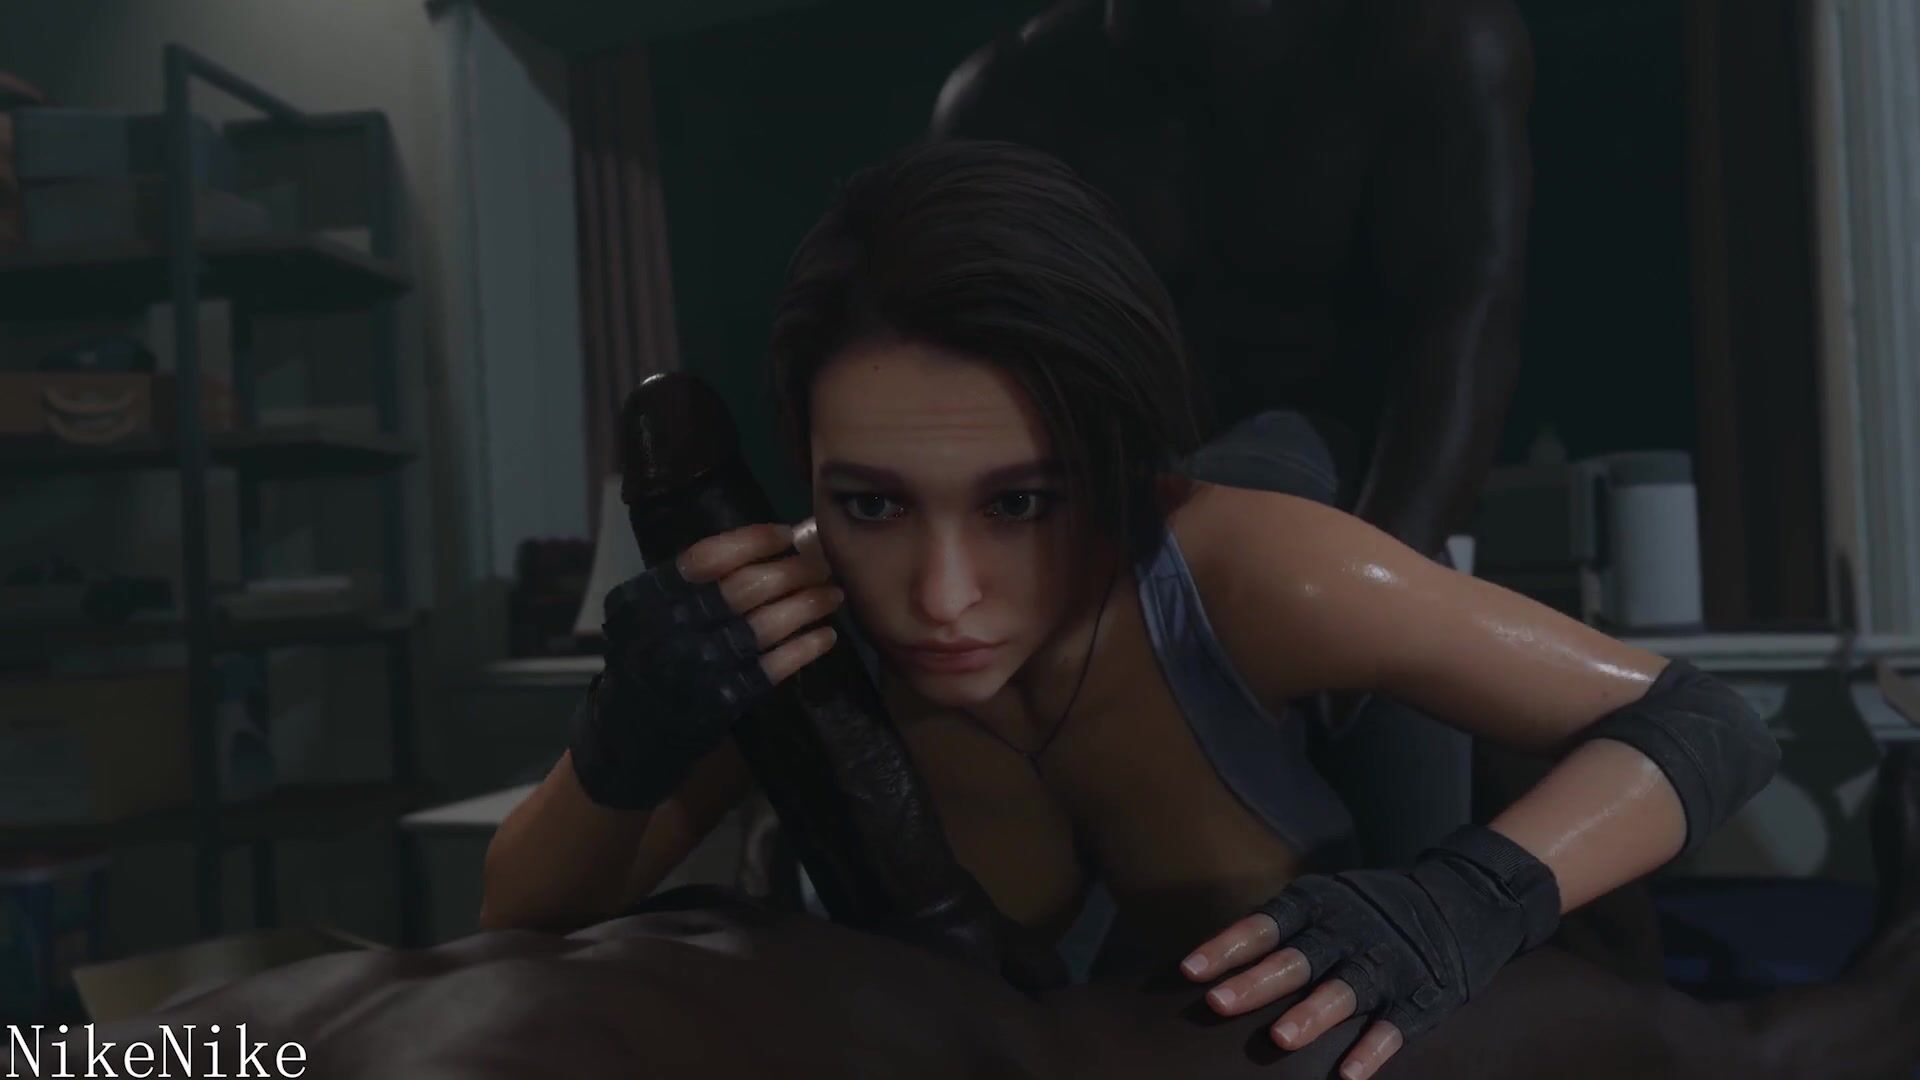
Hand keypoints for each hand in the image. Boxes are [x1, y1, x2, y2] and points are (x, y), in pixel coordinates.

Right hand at [569, 520, 843, 808]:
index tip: (788, 534)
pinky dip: (805, 648)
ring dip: (807, 605)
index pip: (708, 557)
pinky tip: (827, 636)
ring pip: (765, 626)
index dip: (753, 541)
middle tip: (823, 563)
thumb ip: (696, 582)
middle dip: (793, 571)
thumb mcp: (652, 609)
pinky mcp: (723, 699)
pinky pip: (774, 667)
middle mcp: (672, 629)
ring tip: (834, 594)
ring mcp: (699, 666)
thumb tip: (773, 544)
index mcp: (651, 597)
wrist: (633, 728)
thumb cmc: (651, 654)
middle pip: (745, 588)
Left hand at [1179, 826, 1560, 1079]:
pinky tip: (1351, 1075)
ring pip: (1345, 990)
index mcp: (1320, 905)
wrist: (1466, 896)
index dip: (1227, 946)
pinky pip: (1395, 1025)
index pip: (1265, 924)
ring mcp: (1388, 961)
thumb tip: (1215, 965)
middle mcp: (1349, 930)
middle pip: (1297, 958)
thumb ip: (1282, 930)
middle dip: (1257, 982)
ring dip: (1312, 1014)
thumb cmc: (1373, 908)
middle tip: (1218, 1003)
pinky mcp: (1422, 993)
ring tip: (1281, 1039)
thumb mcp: (1328, 901)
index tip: (1189, 971)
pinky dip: (1373, 1049)